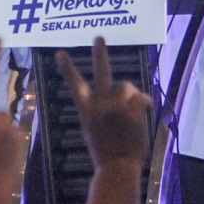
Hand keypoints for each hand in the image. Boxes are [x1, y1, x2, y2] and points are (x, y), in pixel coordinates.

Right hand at [56, 38, 151, 168]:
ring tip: (130, 111)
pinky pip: (141, 97)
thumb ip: (97, 111)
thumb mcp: (91, 129)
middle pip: (101, 72)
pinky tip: (142, 114)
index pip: (74, 84)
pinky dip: (144, 103)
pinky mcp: (131, 109)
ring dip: (130, 94)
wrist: (116, 165)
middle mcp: (100, 104)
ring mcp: (116, 105)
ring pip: (126, 86)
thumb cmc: (104, 152)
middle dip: (99, 54)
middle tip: (98, 38)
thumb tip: (114, 97)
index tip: (60, 53)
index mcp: (86, 109)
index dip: (67, 68)